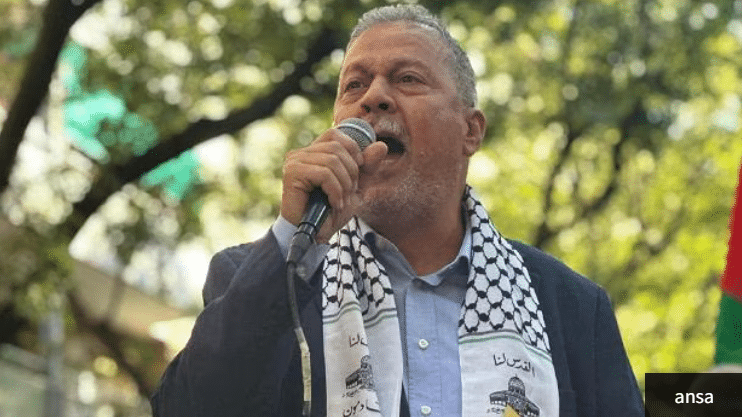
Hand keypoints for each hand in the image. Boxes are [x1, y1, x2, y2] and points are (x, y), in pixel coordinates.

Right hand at [281, 126, 386, 242]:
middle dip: (350, 172)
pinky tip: (334, 204)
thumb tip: (382, 145)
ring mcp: (294, 162)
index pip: (335, 135)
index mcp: (313, 152)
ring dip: (343, 184)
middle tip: (348, 193)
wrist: (315, 235)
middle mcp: (300, 153)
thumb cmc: (331, 211)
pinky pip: (324, 174)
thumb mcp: (356, 186)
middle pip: (337, 147)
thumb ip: (367, 166)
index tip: (357, 173)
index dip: (352, 150)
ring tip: (341, 201)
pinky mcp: (292, 173)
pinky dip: (335, 191)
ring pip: (332, 161)